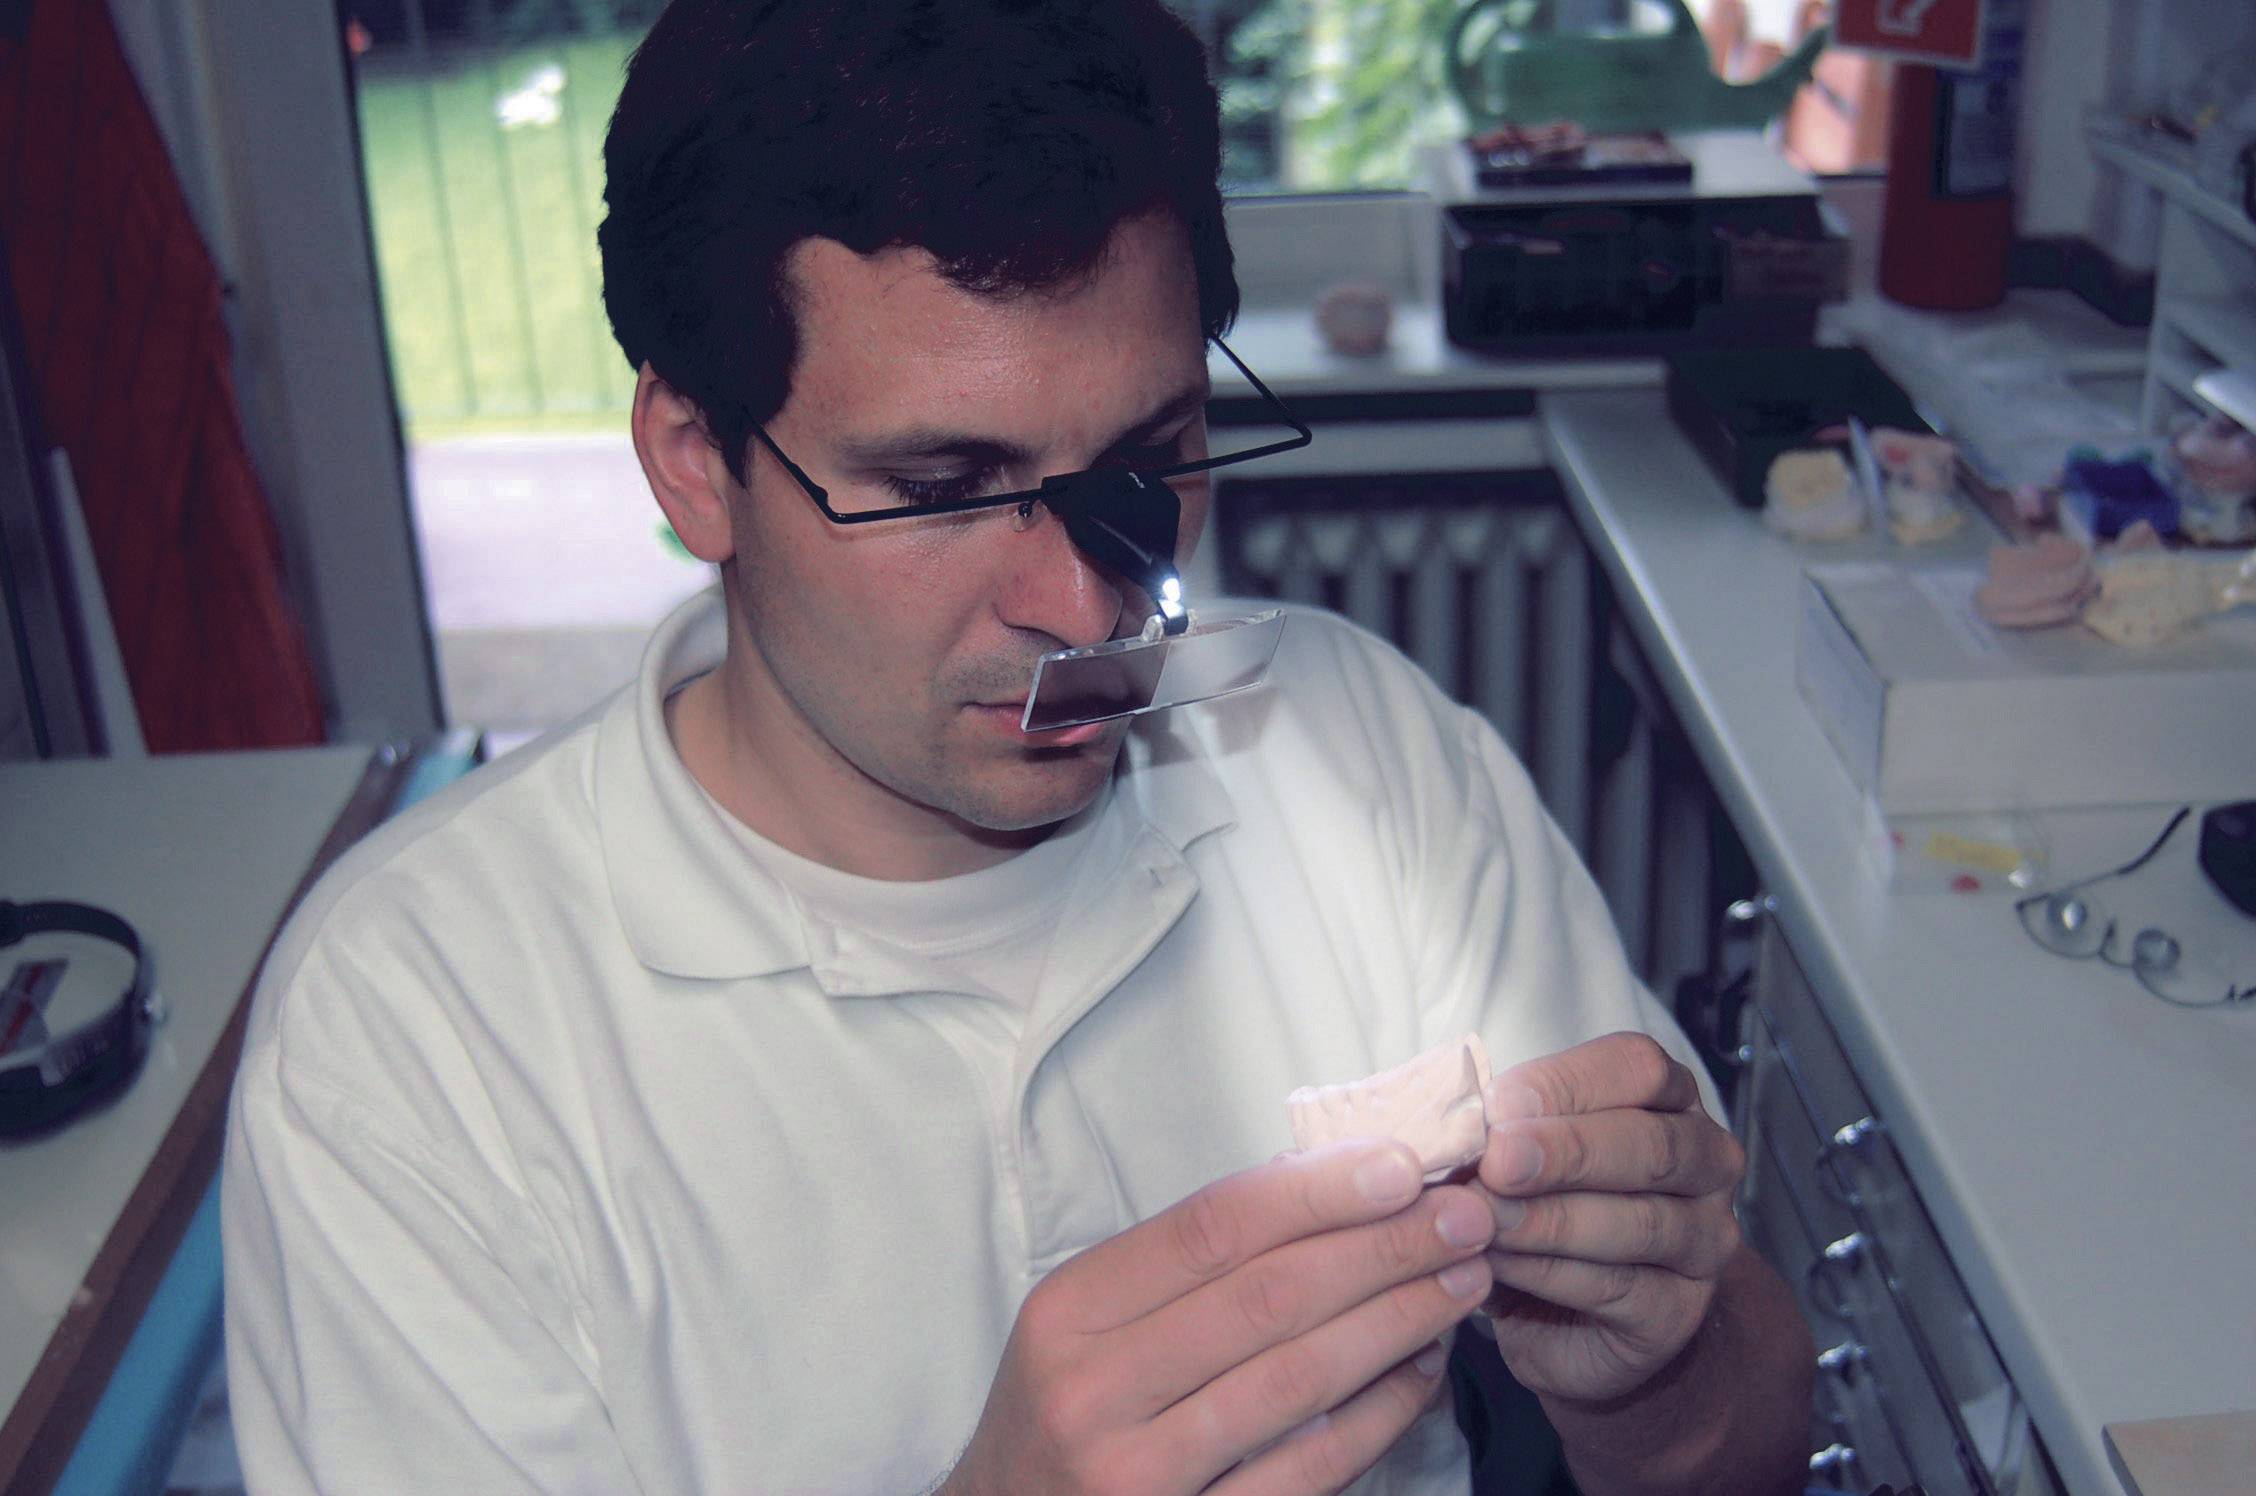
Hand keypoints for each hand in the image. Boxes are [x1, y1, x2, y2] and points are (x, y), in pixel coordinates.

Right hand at [943, 1140, 1496, 1495]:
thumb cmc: (1068, 1413)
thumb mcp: (1088, 1326)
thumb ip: (1186, 1265)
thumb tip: (1323, 1181)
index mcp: (1070, 1312)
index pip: (1212, 1228)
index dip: (1317, 1191)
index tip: (1403, 1165)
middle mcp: (1093, 1390)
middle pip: (1267, 1298)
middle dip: (1383, 1248)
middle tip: (1466, 1216)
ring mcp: (1140, 1474)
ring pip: (1298, 1382)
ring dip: (1398, 1323)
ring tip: (1462, 1281)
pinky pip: (1308, 1472)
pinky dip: (1379, 1417)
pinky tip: (1422, 1373)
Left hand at [1473, 1032, 1744, 1404]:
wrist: (1566, 1315)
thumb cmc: (1539, 1205)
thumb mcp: (1519, 1151)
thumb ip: (1504, 1127)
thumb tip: (1456, 1120)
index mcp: (1667, 1099)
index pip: (1637, 1069)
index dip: (1566, 1083)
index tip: (1495, 1103)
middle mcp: (1704, 1163)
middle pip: (1651, 1145)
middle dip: (1566, 1151)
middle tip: (1497, 1162)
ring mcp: (1703, 1240)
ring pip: (1638, 1222)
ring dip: (1549, 1219)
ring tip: (1484, 1218)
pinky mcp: (1677, 1311)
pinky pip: (1617, 1287)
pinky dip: (1547, 1272)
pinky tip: (1497, 1262)